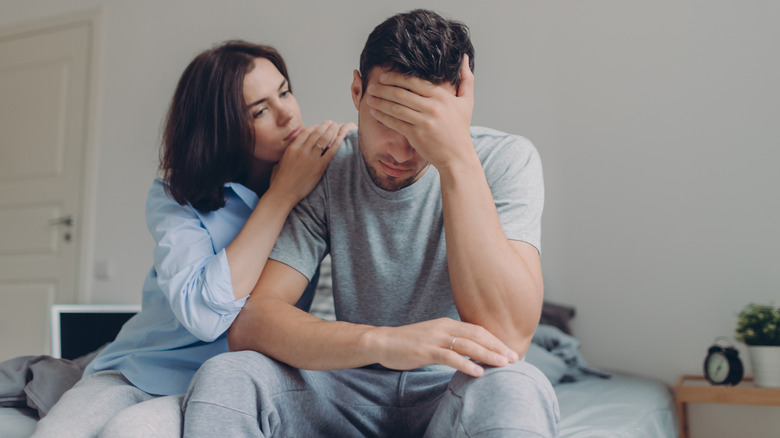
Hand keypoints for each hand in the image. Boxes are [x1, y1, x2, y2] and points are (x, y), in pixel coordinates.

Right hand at [269, 120, 351, 202]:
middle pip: (316, 133)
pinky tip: (341, 138)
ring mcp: (311, 158)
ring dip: (332, 131)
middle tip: (331, 123)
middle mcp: (302, 150)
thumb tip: (291, 149)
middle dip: (325, 126)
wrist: (283, 193)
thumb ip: (287, 153)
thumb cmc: (280, 181)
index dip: (314, 127)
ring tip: (336, 126)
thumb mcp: (279, 162)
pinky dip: (337, 143)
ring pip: (324, 139)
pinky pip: (330, 152)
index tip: (319, 126)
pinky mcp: (319, 167)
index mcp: (292, 148)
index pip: (305, 132)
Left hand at [365, 55, 473, 168]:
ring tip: (369, 97)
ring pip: (396, 108)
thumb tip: (464, 58)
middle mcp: (432, 107)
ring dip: (380, 102)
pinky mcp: (416, 135)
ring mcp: (423, 122)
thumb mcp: (467, 102)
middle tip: (372, 86)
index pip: (414, 82)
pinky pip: (395, 123)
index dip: (396, 78)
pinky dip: (383, 116)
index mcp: (442, 97)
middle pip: (401, 93)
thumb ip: (467, 79)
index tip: (384, 76)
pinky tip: (374, 112)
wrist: (458, 156)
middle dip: (383, 89)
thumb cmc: (460, 129)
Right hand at [372, 317, 518, 376]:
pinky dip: (466, 364)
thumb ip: (450, 340)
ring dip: (488, 355)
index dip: (495, 340)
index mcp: (447, 323)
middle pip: (478, 335)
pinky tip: (478, 372)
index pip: (478, 329)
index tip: (509, 350)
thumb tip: (470, 351)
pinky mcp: (426, 351)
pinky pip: (450, 357)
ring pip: (468, 345)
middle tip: (514, 358)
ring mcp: (435, 338)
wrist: (383, 342)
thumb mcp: (433, 336)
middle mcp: (444, 327)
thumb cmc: (408, 342)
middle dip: (497, 346)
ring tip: (503, 364)